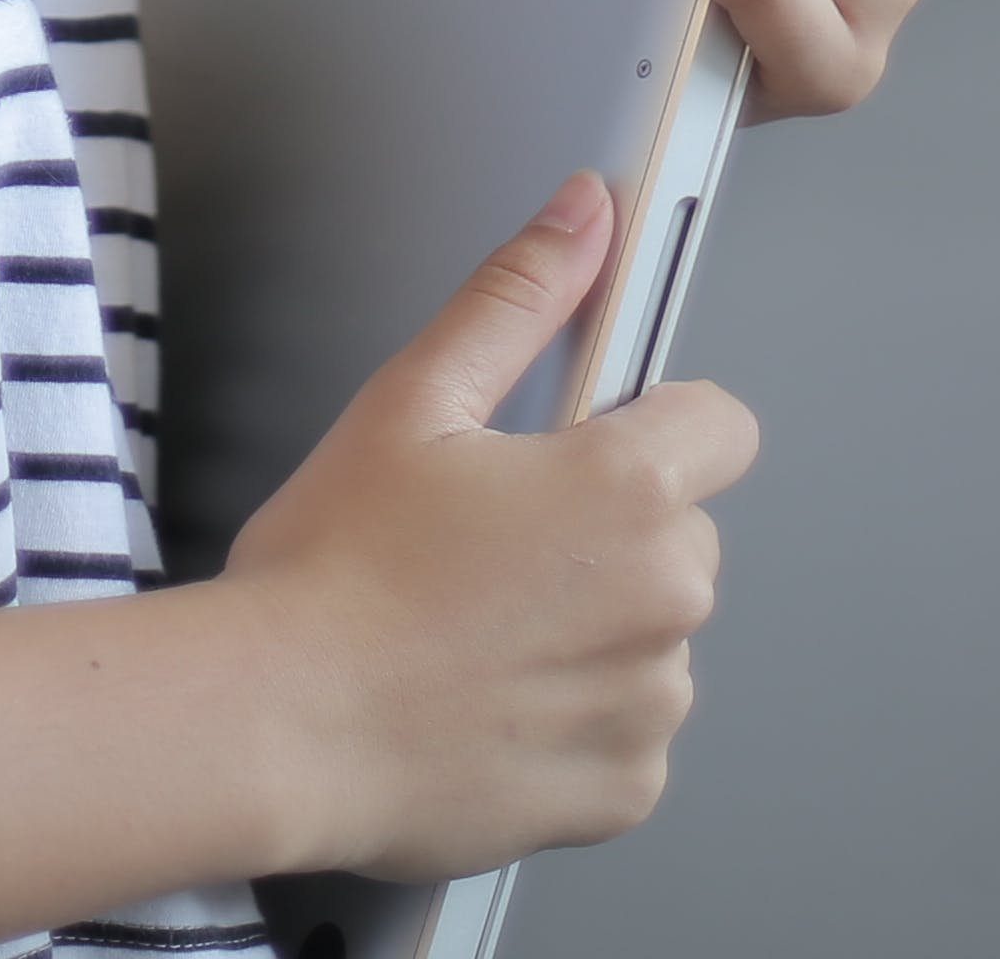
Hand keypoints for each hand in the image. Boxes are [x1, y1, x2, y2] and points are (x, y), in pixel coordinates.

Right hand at [217, 175, 758, 883]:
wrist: (277, 726)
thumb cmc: (332, 573)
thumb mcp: (412, 400)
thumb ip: (518, 296)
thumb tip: (587, 212)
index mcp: (627, 487)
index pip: (722, 426)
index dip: (653, 426)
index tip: (587, 450)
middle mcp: (664, 596)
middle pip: (681, 535)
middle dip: (609, 535)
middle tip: (492, 548)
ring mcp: (651, 701)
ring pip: (653, 637)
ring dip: (592, 632)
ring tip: (475, 632)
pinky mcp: (626, 788)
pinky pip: (628, 733)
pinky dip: (574, 721)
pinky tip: (488, 700)